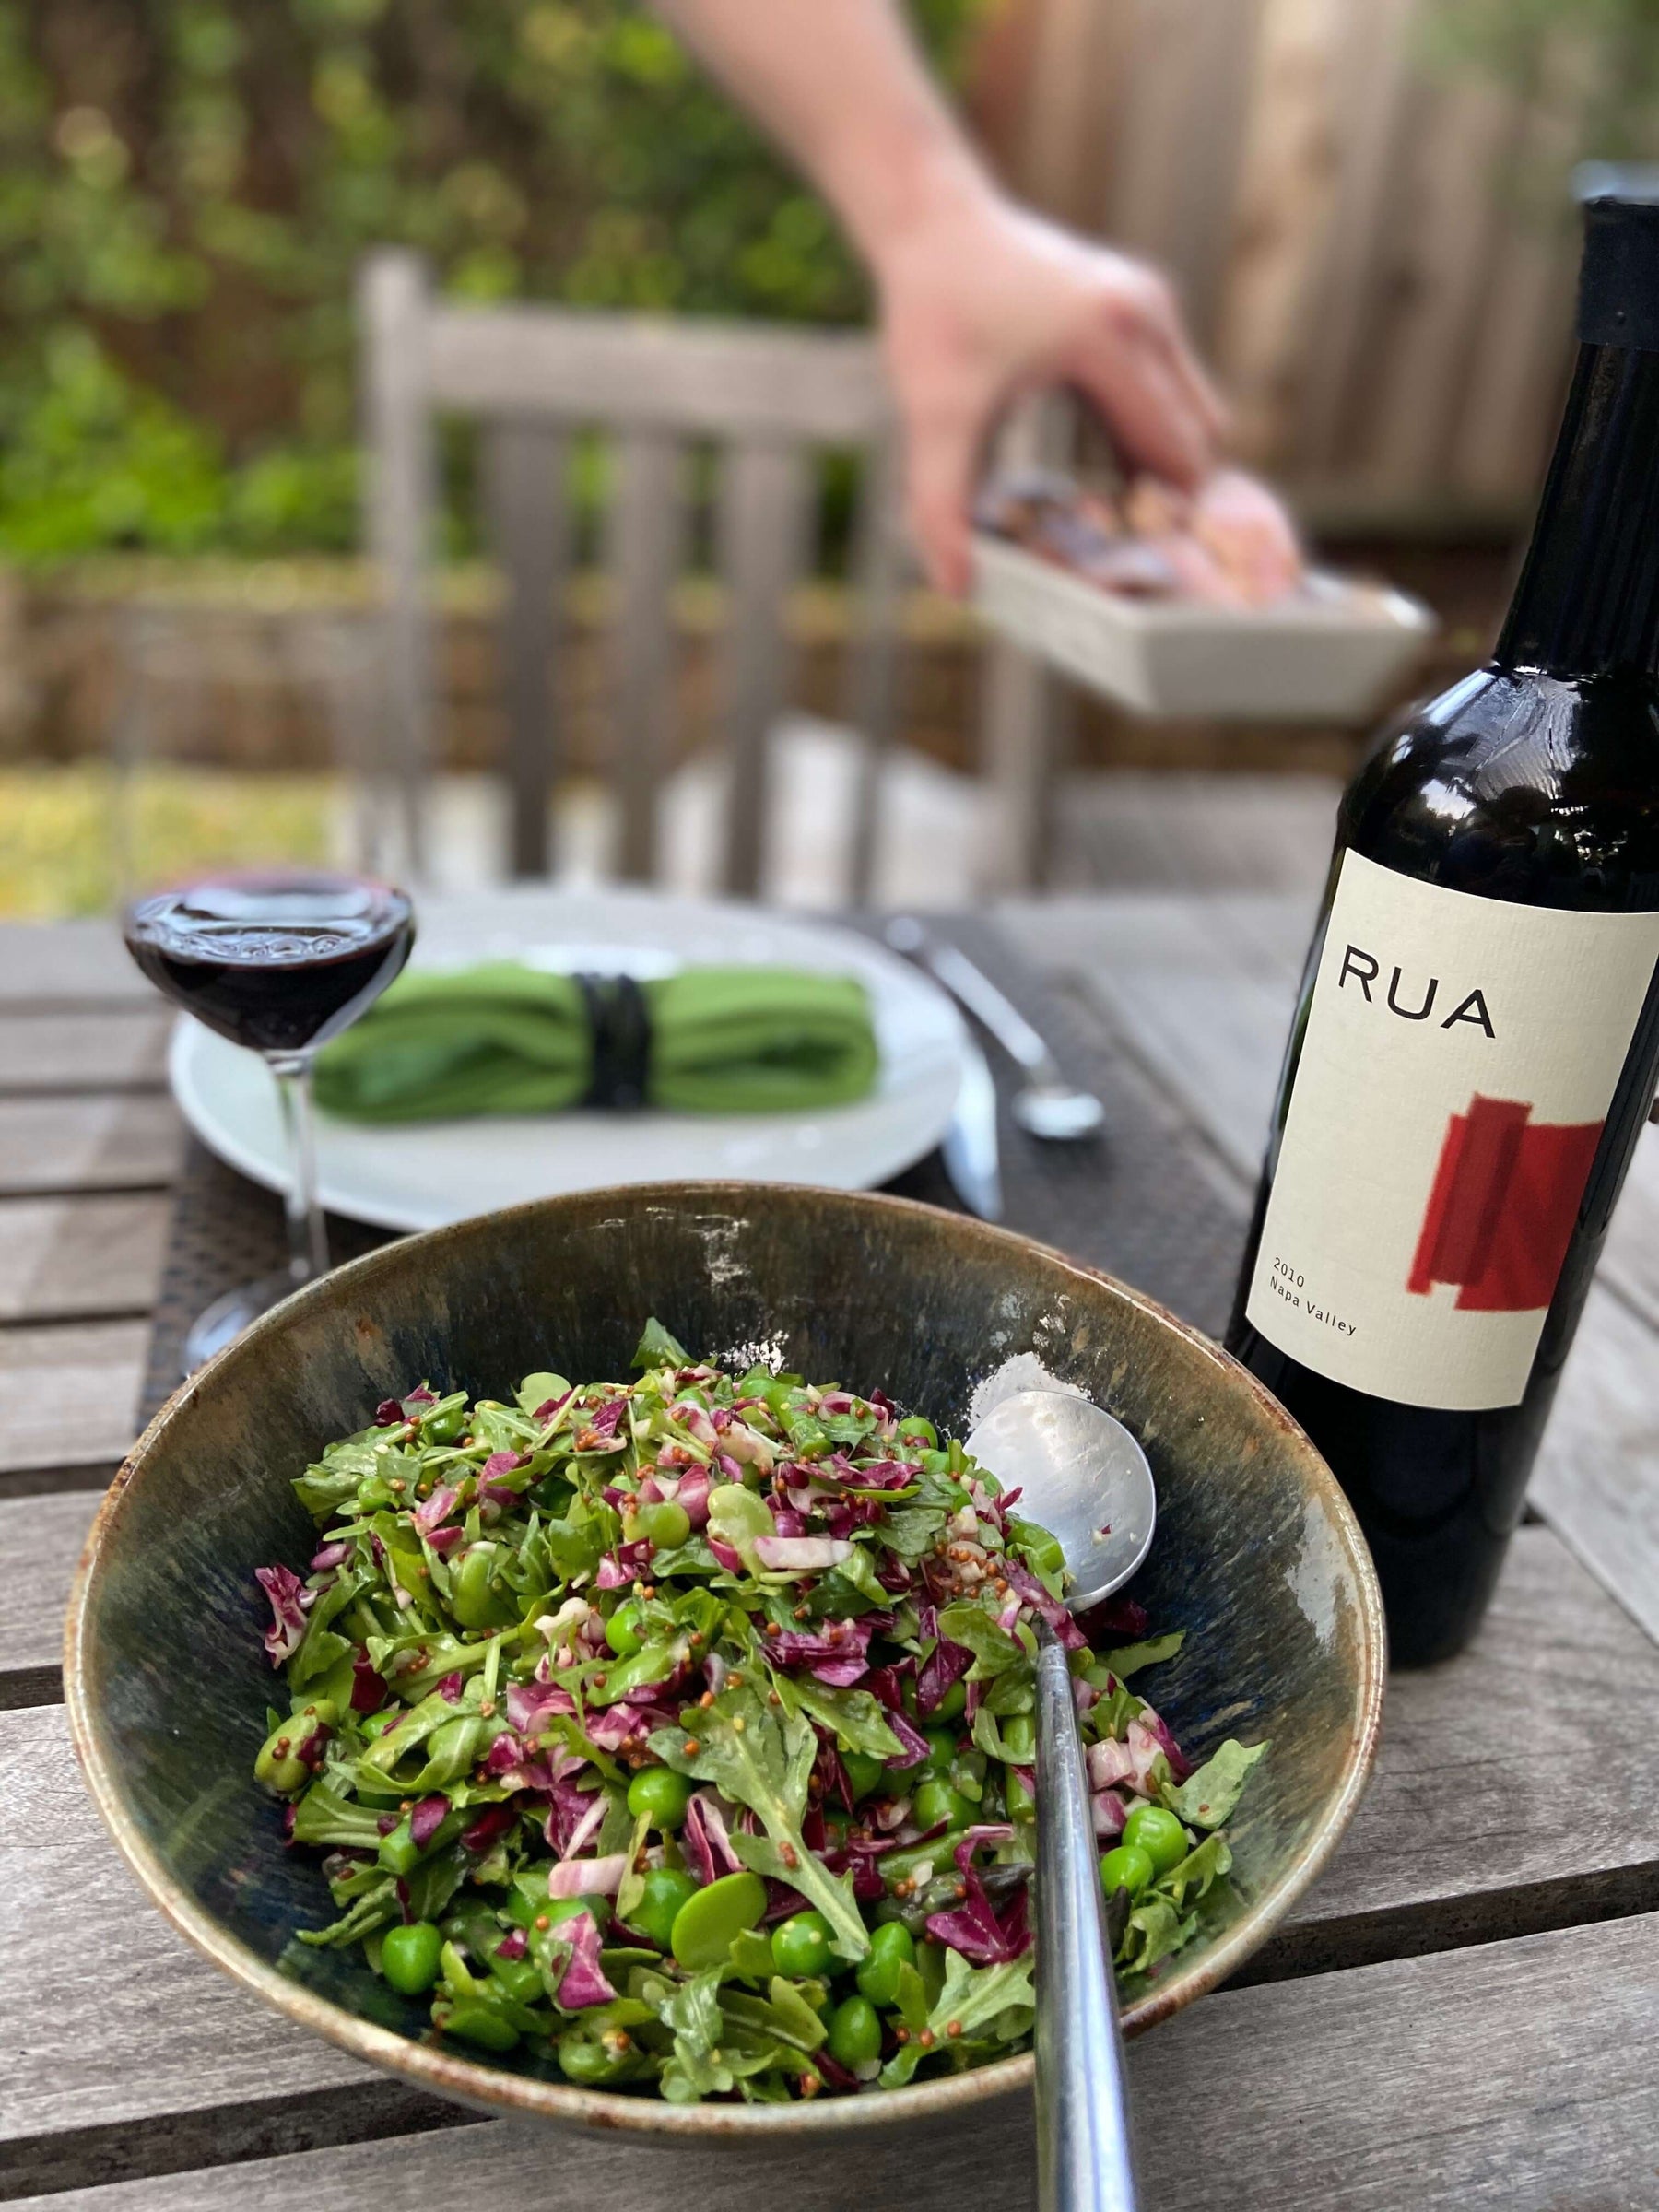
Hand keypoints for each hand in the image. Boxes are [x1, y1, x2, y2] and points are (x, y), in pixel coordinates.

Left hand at [873, 188, 1227, 593]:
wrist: (932, 219)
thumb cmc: (935, 311)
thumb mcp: (934, 418)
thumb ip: (942, 506)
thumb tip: (957, 588)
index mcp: (1111, 340)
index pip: (1175, 447)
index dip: (1168, 510)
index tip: (1147, 559)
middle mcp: (1144, 314)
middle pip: (1199, 430)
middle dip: (1172, 489)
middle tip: (1128, 541)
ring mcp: (1147, 301)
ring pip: (1188, 405)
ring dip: (1159, 458)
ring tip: (1112, 510)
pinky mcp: (1137, 298)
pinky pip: (1165, 380)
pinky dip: (1146, 425)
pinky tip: (1099, 463)